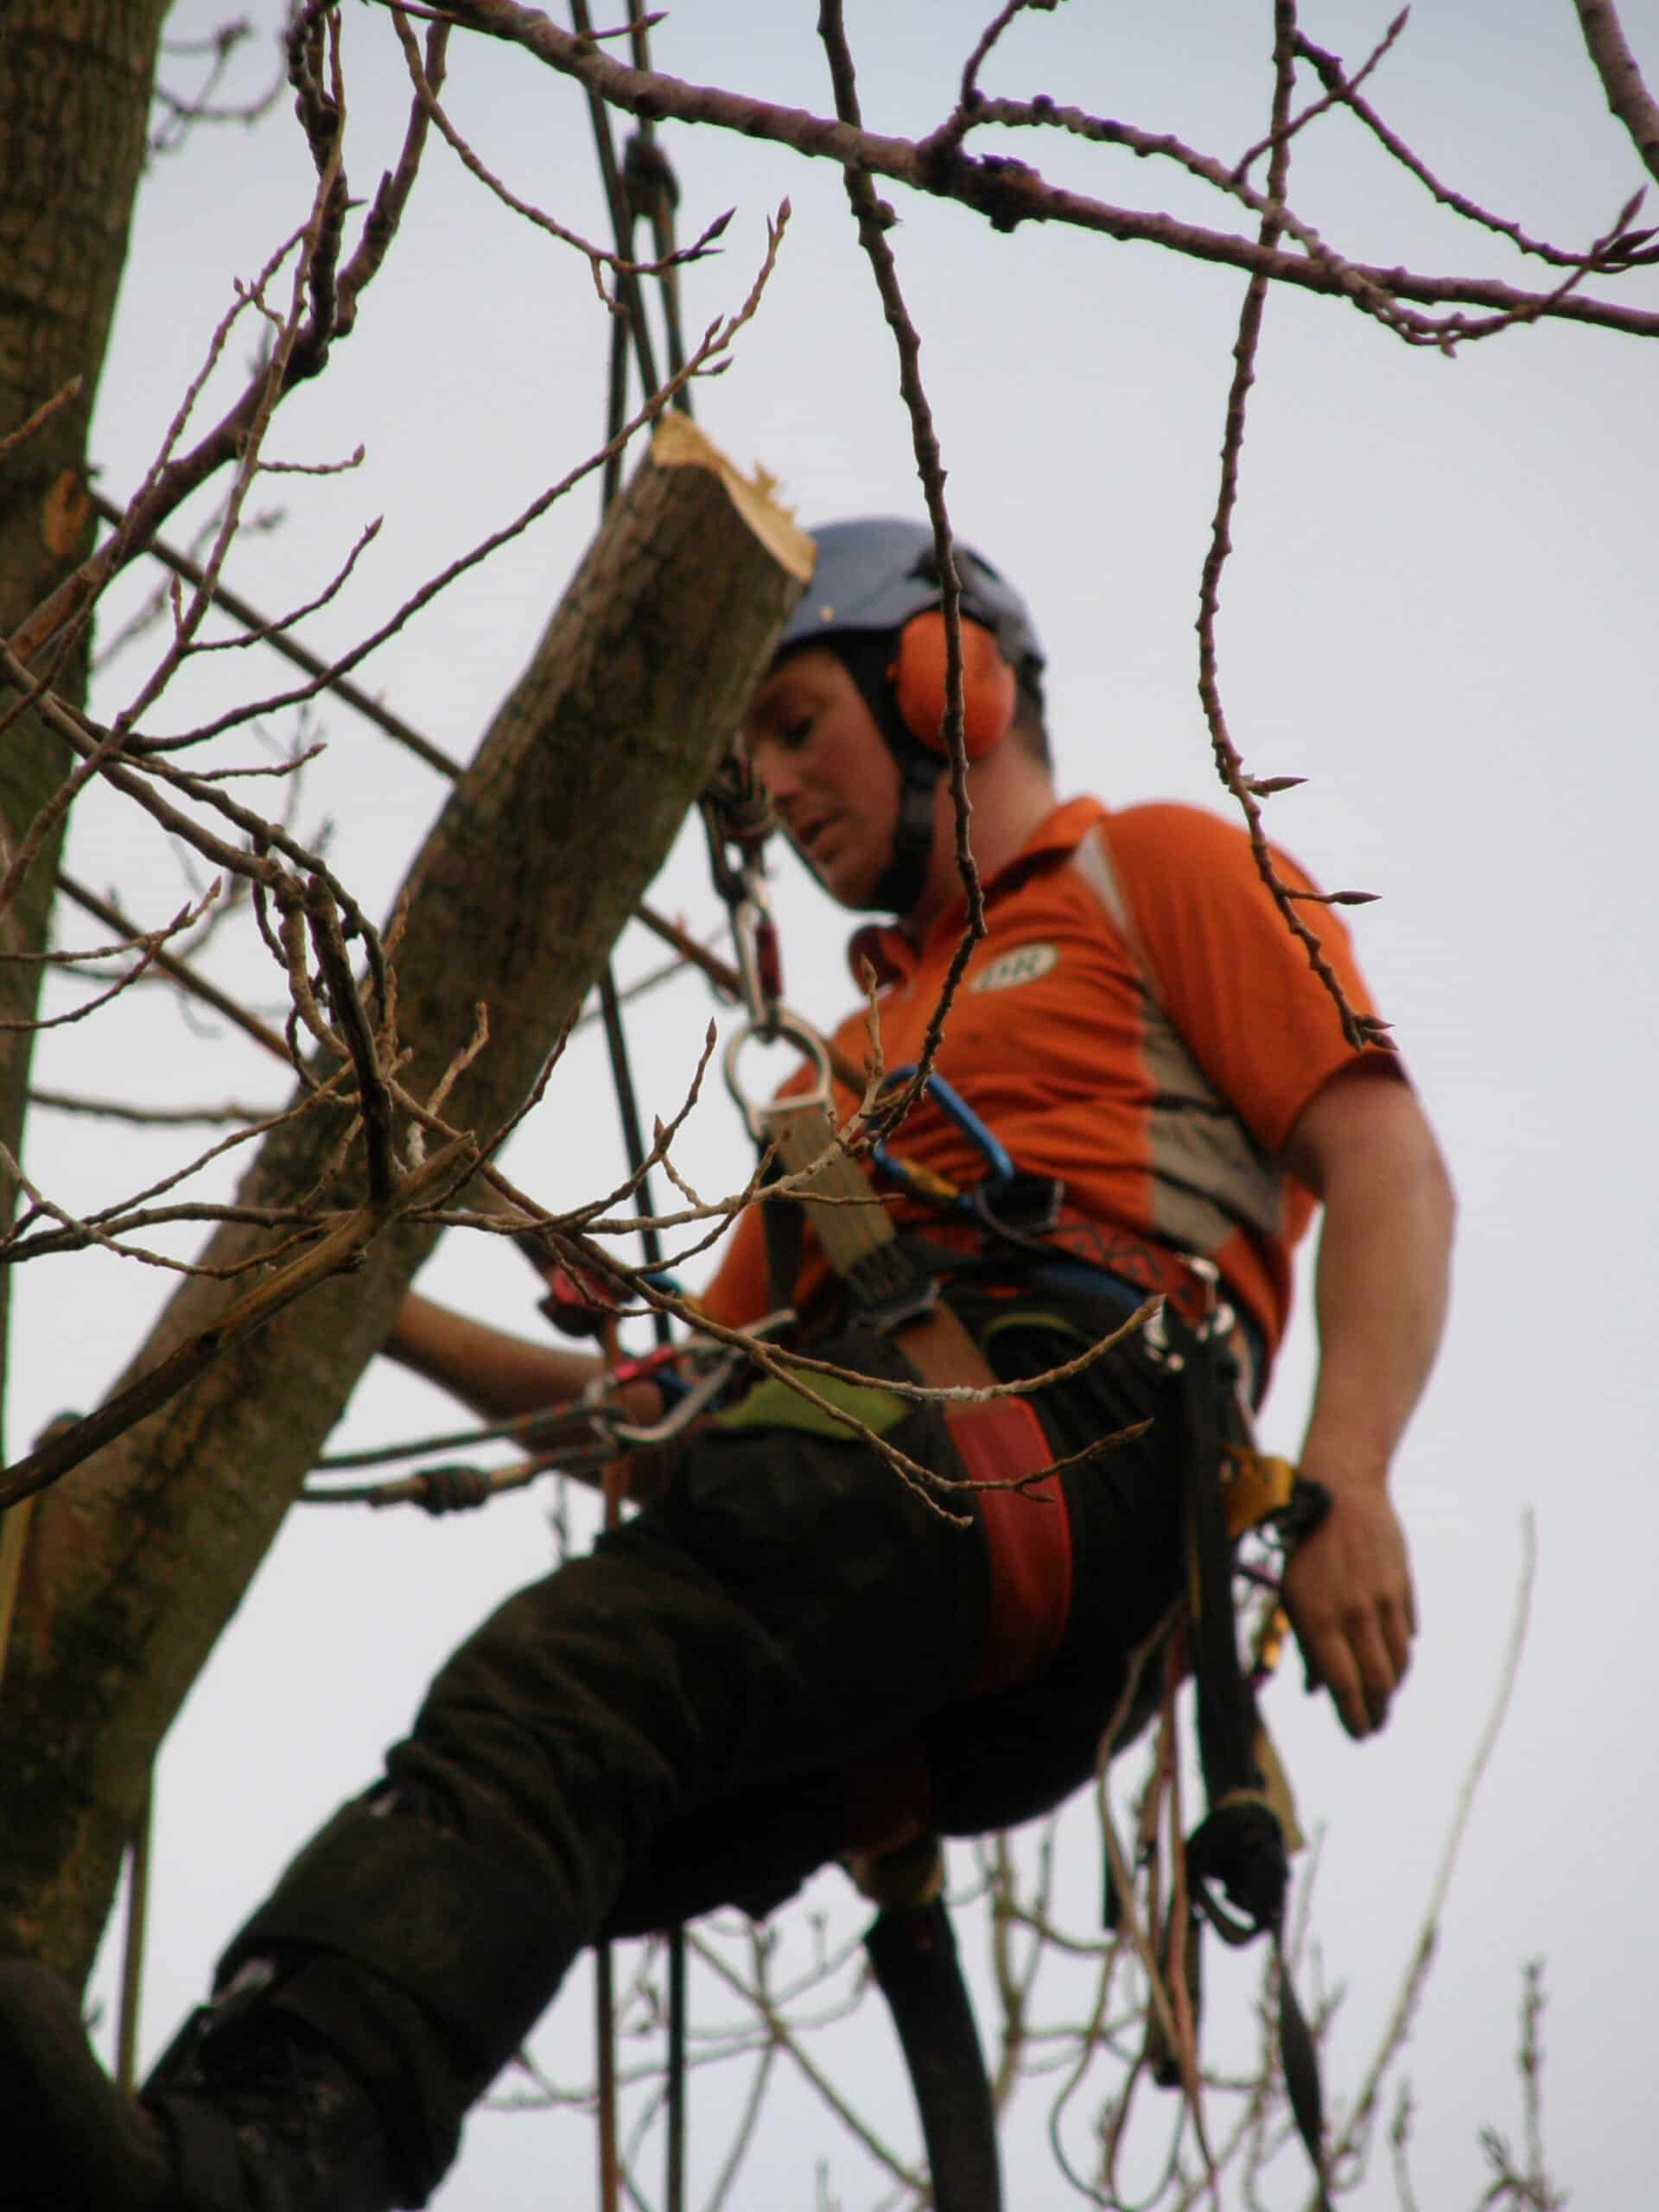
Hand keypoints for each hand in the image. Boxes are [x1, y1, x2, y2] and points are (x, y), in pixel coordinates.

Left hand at [1281, 1483, 1415, 1739]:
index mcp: (1318, 1619)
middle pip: (1377, 1681)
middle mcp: (1353, 1613)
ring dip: (1393, 1686)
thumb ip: (1306, 1646)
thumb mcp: (1292, 1596)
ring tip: (1384, 1697)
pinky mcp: (1403, 1586)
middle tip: (1375, 1725)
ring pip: (1399, 1661)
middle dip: (1377, 1711)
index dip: (1353, 1717)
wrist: (1340, 1493)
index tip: (1358, 1735)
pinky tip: (1394, 1658)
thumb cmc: (1305, 1548)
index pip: (1343, 1685)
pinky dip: (1402, 1651)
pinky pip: (1408, 1632)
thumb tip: (1317, 1692)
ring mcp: (1382, 1600)